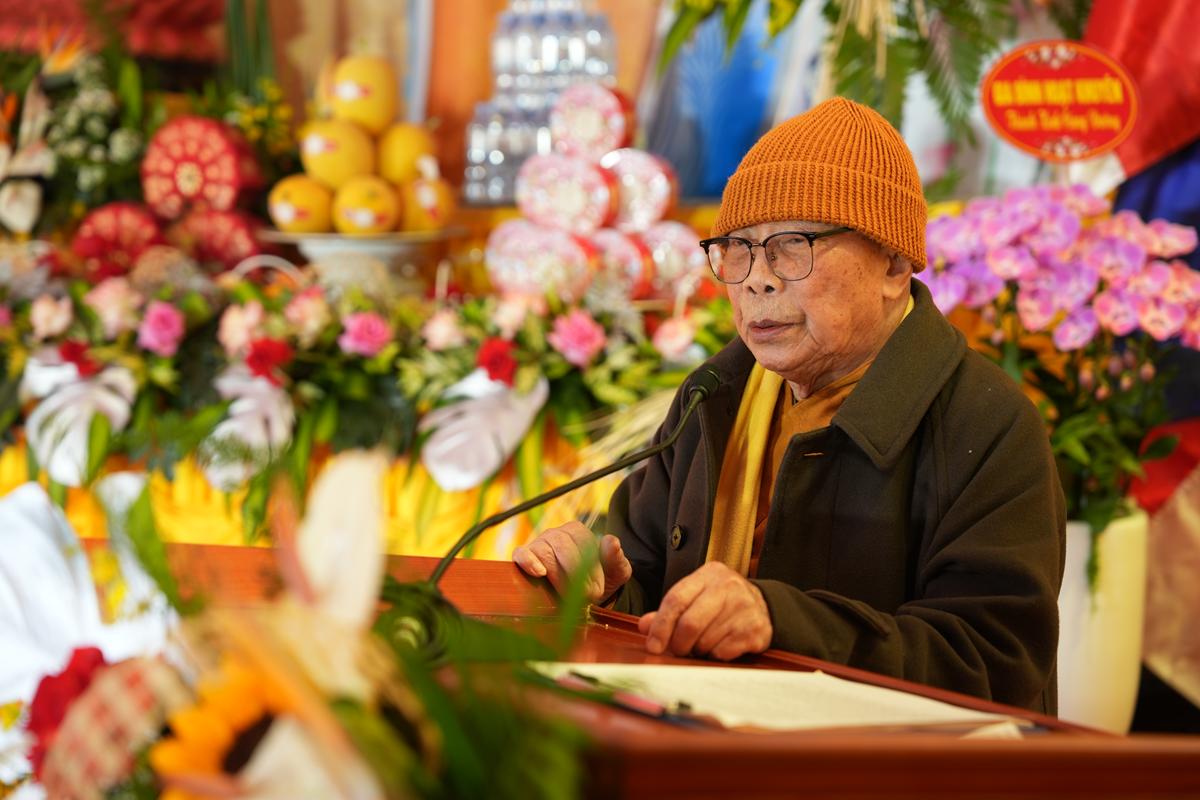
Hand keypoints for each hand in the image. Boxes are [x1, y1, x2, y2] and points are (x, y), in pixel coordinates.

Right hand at [513, 522, 632, 603]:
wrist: (581, 596)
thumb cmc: (599, 580)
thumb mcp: (615, 571)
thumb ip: (616, 557)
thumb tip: (611, 541)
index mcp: (577, 531)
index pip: (582, 541)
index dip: (590, 567)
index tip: (596, 589)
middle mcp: (556, 534)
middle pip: (563, 546)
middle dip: (574, 574)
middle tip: (584, 596)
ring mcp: (539, 544)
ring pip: (544, 552)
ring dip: (557, 576)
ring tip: (568, 595)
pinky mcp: (524, 557)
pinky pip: (521, 554)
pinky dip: (528, 561)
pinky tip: (539, 573)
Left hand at [638, 562, 771, 659]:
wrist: (764, 605)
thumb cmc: (721, 602)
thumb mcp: (696, 596)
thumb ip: (670, 610)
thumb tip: (644, 626)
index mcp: (709, 574)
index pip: (676, 599)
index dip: (661, 625)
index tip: (653, 646)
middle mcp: (729, 587)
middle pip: (691, 623)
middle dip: (678, 643)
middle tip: (678, 650)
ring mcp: (745, 608)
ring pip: (706, 641)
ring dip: (697, 650)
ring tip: (702, 644)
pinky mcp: (756, 629)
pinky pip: (723, 652)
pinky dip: (714, 655)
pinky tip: (719, 646)